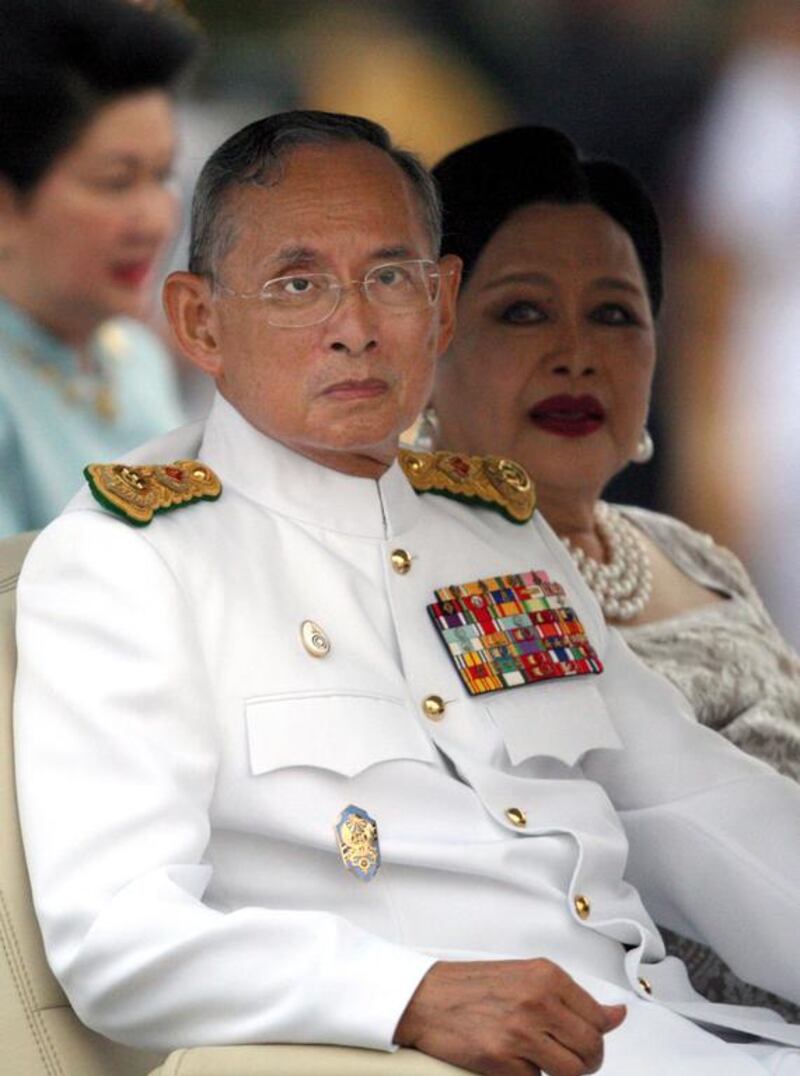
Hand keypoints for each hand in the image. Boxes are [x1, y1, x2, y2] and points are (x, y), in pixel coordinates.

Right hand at [393, 958, 625, 1075]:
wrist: (426, 998)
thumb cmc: (472, 986)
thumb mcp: (527, 977)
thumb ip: (571, 998)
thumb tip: (617, 1015)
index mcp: (547, 976)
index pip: (599, 1019)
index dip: (596, 1037)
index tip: (586, 1041)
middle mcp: (539, 1001)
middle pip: (591, 1049)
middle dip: (585, 1062)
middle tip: (566, 1059)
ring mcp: (522, 1032)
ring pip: (571, 1072)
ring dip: (561, 1074)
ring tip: (541, 1062)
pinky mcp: (503, 1060)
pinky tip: (514, 1061)